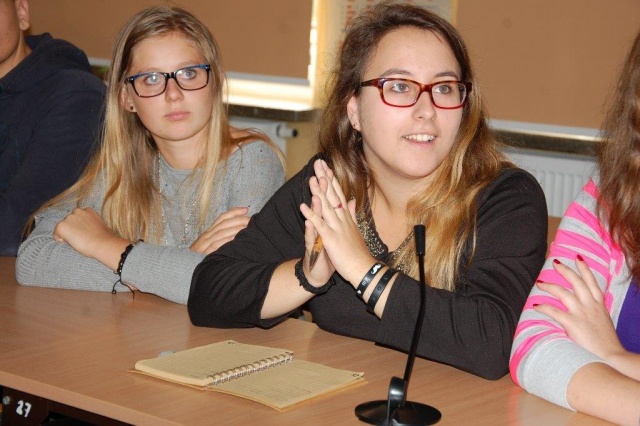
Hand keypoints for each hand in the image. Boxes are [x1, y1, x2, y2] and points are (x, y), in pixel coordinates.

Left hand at [54, 208, 117, 258]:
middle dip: (72, 228)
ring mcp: (69, 218)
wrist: (101, 243)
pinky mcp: (61, 226)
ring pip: (63, 226)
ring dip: (67, 233)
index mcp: (88, 210)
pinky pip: (56, 234)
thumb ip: (95, 224)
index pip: (78, 215)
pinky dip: (59, 239)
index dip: (79, 224)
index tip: (83, 232)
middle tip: (79, 237)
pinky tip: (68, 243)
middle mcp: (77, 211)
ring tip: (75, 241)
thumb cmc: (105, 237)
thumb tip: (98, 230)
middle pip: (69, 220)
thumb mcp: (103, 226)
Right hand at [190, 207, 249, 254]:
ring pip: (221, 232)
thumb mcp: (212, 245)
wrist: (186, 267)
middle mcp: (206, 236)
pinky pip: (216, 245)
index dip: (234, 212)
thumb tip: (238, 232)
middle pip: (224, 223)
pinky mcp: (205, 253)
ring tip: (247, 229)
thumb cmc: (202, 257)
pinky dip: (226, 241)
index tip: (246, 209)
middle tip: (251, 220)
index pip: (222, 218)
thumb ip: (222, 238)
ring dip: (235, 229)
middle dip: (238, 220)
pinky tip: (236, 240)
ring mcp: (205, 244)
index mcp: (209, 233)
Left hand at [299, 159, 374, 285]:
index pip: (337, 194)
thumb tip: (350, 200)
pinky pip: (319, 225)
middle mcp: (342, 219)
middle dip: (324, 179)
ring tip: (311, 179)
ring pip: (326, 207)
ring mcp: (337, 228)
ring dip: (318, 193)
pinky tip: (303, 206)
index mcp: (346, 217)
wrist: (363, 268)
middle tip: (318, 163)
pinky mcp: (331, 239)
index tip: (326, 166)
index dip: (331, 180)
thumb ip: (351, 213)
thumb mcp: (355, 229)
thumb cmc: (358, 251)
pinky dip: (311, 215)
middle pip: (331, 195)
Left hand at [535, 256, 625, 362]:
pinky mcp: (573, 323)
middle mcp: (591, 305)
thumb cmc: (606, 343)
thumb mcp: (604, 322)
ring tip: (540, 283)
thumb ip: (594, 313)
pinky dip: (543, 307)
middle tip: (555, 262)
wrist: (612, 357)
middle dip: (565, 270)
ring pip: (563, 293)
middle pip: (577, 282)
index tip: (578, 258)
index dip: (584, 269)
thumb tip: (585, 311)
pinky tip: (535, 306)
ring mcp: (582, 313)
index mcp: (599, 305)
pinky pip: (553, 311)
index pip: (592, 282)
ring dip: (549, 286)